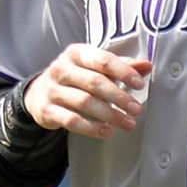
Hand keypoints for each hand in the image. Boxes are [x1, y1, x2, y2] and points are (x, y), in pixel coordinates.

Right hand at [23, 44, 151, 138]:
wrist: (38, 93)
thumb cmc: (76, 77)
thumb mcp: (95, 67)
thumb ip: (121, 66)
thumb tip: (147, 65)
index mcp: (76, 53)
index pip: (103, 60)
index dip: (123, 72)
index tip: (140, 84)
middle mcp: (61, 69)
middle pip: (94, 82)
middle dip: (119, 97)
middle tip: (137, 109)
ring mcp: (51, 90)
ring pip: (84, 102)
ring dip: (110, 114)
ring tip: (128, 123)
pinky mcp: (46, 110)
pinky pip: (71, 120)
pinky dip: (91, 128)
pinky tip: (107, 132)